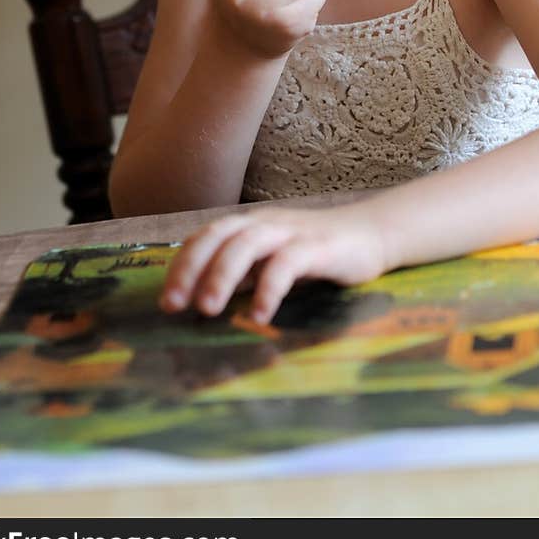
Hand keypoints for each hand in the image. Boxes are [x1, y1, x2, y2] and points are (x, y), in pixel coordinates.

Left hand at [159, 203, 387, 324]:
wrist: (373, 233)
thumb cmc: (316, 251)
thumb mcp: (271, 261)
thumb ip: (242, 273)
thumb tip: (203, 298)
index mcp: (250, 225)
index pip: (205, 238)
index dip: (181, 265)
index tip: (166, 300)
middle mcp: (266, 222)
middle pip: (219, 236)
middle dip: (191, 269)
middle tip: (174, 306)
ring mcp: (292, 231)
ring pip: (247, 244)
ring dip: (222, 275)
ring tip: (207, 310)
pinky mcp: (318, 247)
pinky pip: (287, 263)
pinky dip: (269, 288)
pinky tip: (259, 316)